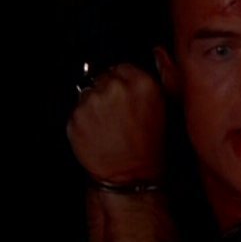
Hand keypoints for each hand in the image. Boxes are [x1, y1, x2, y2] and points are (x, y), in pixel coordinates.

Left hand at [67, 63, 165, 183]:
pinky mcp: (76, 116)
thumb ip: (150, 82)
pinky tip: (98, 132)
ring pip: (87, 92)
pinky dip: (83, 120)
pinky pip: (76, 110)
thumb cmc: (149, 147)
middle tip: (117, 114)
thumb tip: (143, 66)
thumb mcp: (164, 109)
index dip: (122, 81)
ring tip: (108, 125)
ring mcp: (93, 101)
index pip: (122, 66)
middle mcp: (116, 87)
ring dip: (94, 105)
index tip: (125, 96)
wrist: (130, 175)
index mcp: (142, 83)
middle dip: (107, 92)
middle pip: (102, 77)